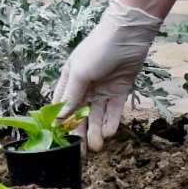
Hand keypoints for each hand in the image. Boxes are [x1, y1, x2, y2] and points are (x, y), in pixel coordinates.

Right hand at [51, 0, 163, 151]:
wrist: (128, 35)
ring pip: (97, 116)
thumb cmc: (97, 50)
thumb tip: (59, 118)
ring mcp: (103, 90)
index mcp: (70, 81)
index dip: (60, 124)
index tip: (60, 142)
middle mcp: (85, 87)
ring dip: (96, 131)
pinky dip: (111, 122)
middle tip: (82, 153)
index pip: (61, 107)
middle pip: (80, 115)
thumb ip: (71, 96)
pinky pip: (114, 111)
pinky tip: (109, 133)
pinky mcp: (120, 91)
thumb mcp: (80, 73)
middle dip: (80, 133)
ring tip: (97, 147)